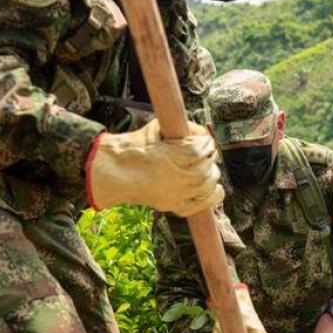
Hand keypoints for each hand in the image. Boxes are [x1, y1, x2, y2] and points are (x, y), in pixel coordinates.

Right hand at [86, 119, 223, 216]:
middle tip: (206, 153)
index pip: (199, 149)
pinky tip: (217, 190)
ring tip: (207, 168)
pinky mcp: (173, 205)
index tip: (206, 140)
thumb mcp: (156, 129)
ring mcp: (175, 193)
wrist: (115, 172)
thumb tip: (202, 132)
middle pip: (205, 169)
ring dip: (211, 175)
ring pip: (205, 186)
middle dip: (209, 159)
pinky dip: (211, 198)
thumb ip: (179, 128)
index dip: (206, 143)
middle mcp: (174, 177)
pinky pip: (199, 205)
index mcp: (169, 156)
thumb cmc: (134, 148)